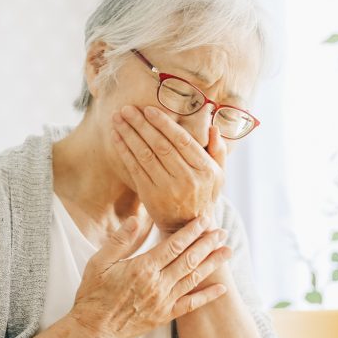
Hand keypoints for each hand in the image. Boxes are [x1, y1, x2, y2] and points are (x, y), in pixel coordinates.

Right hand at [69, 211, 231, 337]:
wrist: (92, 330)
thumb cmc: (93, 295)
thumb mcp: (99, 262)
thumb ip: (120, 240)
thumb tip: (136, 218)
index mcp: (142, 268)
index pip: (174, 244)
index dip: (191, 231)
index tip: (204, 219)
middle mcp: (157, 284)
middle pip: (189, 259)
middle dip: (208, 243)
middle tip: (222, 231)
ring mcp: (163, 301)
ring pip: (194, 279)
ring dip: (213, 264)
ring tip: (228, 251)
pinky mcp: (164, 316)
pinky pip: (191, 305)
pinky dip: (208, 296)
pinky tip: (222, 288)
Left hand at [112, 105, 226, 233]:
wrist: (188, 228)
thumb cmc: (204, 196)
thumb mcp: (219, 176)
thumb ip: (218, 151)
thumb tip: (213, 127)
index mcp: (206, 170)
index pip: (182, 141)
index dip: (164, 124)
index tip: (149, 109)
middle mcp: (188, 179)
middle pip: (161, 145)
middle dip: (142, 124)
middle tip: (127, 109)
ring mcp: (168, 189)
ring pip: (145, 155)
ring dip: (129, 134)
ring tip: (118, 119)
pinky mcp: (151, 196)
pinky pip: (135, 169)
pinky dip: (125, 151)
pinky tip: (117, 138)